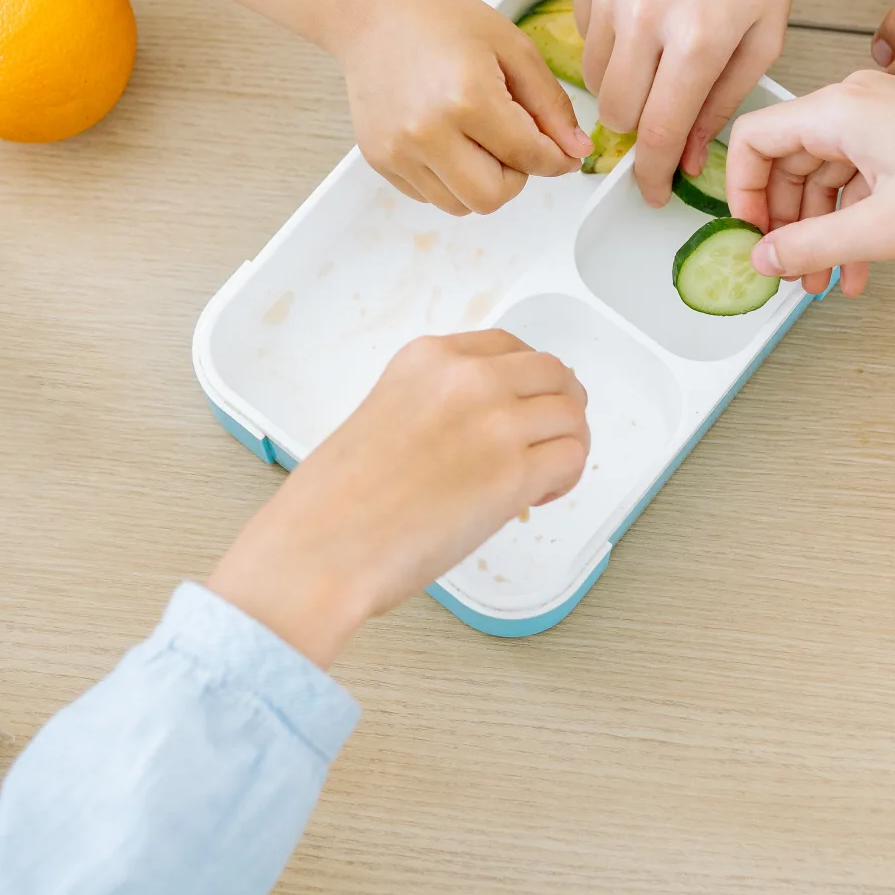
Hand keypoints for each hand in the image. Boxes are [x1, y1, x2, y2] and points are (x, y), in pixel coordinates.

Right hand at [207, 332, 590, 666]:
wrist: (321, 548)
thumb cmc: (335, 503)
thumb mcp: (383, 415)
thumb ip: (436, 407)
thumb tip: (479, 432)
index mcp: (428, 359)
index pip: (508, 346)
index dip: (527, 379)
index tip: (524, 404)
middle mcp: (467, 378)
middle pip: (552, 372)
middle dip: (560, 405)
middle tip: (548, 440)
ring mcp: (494, 422)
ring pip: (572, 414)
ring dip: (567, 445)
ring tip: (540, 479)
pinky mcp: (514, 472)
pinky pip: (573, 457)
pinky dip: (566, 479)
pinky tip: (535, 499)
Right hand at [333, 0, 588, 215]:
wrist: (372, 13)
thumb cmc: (441, 20)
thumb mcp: (512, 47)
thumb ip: (550, 103)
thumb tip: (577, 150)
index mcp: (468, 98)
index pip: (529, 158)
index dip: (556, 159)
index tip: (561, 153)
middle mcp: (428, 132)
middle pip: (492, 198)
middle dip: (515, 177)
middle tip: (512, 143)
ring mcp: (398, 150)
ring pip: (460, 206)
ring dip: (480, 182)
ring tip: (476, 137)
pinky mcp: (380, 159)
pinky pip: (429, 196)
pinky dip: (448, 179)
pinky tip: (446, 137)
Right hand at [573, 0, 799, 206]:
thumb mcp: (765, 34)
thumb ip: (723, 101)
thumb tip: (684, 157)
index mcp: (699, 38)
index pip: (657, 132)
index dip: (650, 175)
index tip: (648, 193)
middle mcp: (645, 15)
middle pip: (616, 112)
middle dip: (636, 128)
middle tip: (660, 113)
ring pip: (594, 76)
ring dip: (622, 82)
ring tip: (658, 51)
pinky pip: (583, 30)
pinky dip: (608, 36)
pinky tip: (643, 7)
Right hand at [726, 70, 894, 292]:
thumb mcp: (886, 226)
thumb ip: (812, 245)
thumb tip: (763, 259)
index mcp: (839, 109)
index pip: (754, 139)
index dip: (741, 193)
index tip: (750, 237)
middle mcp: (858, 104)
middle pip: (789, 161)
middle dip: (785, 222)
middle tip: (789, 271)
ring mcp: (888, 119)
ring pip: (827, 175)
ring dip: (821, 229)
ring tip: (826, 281)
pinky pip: (863, 178)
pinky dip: (855, 221)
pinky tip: (862, 266)